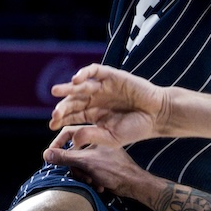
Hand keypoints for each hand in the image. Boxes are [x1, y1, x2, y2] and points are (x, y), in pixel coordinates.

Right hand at [43, 124, 162, 202]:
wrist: (135, 185)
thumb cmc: (114, 169)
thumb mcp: (87, 162)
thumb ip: (65, 157)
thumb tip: (45, 154)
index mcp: (93, 135)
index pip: (68, 133)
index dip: (58, 144)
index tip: (52, 157)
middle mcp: (95, 143)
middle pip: (72, 153)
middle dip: (75, 167)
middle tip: (82, 176)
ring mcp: (99, 155)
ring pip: (79, 164)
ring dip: (84, 176)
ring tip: (93, 183)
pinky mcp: (102, 166)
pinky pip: (88, 171)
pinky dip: (91, 180)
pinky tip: (99, 186)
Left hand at [48, 63, 169, 143]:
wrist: (157, 115)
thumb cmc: (135, 128)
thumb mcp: (111, 137)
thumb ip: (92, 136)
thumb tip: (73, 139)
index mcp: (93, 114)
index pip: (72, 115)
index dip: (61, 118)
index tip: (53, 125)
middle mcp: (95, 99)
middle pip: (73, 101)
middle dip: (63, 107)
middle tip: (55, 114)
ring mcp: (102, 87)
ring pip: (80, 86)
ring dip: (67, 88)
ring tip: (55, 91)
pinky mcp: (111, 76)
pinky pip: (94, 71)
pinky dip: (84, 72)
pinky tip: (76, 79)